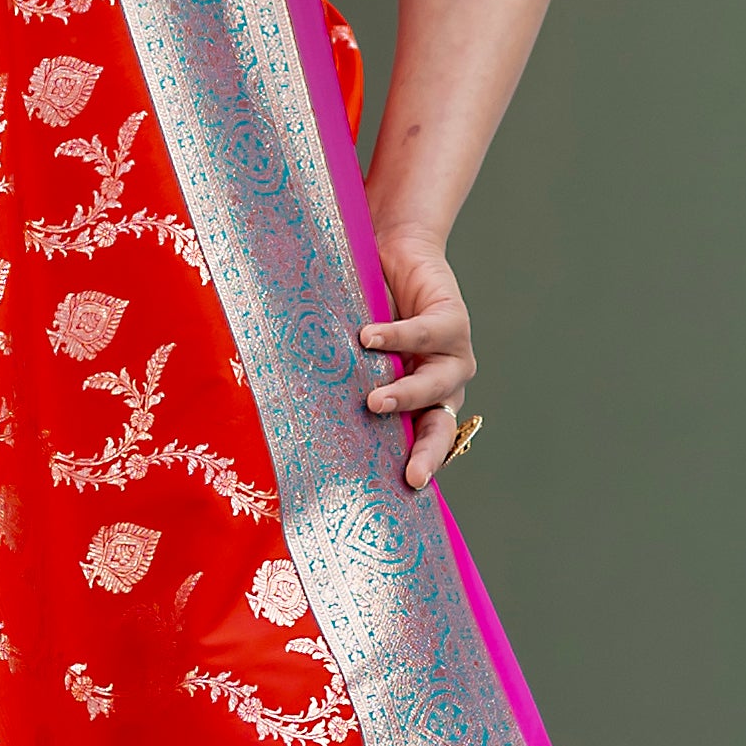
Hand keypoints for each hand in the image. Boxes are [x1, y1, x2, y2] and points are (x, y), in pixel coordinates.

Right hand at [358, 228, 474, 493]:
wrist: (395, 254)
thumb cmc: (370, 312)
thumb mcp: (359, 359)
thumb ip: (344, 384)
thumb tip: (292, 422)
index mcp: (425, 402)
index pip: (427, 443)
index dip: (420, 466)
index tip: (407, 491)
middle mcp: (445, 385)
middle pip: (441, 427)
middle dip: (425, 450)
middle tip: (408, 472)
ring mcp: (454, 354)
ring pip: (435, 385)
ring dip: (406, 395)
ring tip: (374, 401)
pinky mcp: (453, 319)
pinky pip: (425, 333)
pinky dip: (397, 337)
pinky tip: (368, 337)